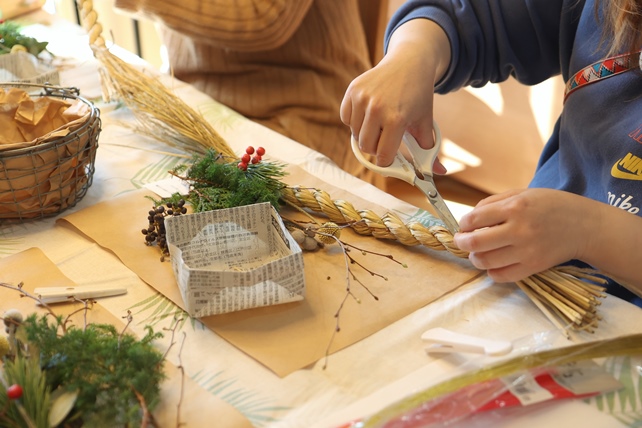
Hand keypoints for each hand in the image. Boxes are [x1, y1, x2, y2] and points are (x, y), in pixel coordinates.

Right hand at [340, 19, 450, 166]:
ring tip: (378, 124)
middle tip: (384, 139)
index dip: (387, 160)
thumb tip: (440, 172)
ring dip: (365, 134)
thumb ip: (430, 149)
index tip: (390, 157)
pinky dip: (354, 121)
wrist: (409, 62)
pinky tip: (368, 113)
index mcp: (396, 119)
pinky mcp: (353, 90)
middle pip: (366, 147)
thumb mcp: (425, 122)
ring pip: (355, 134)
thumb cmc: (418, 95)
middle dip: (375, 148)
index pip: (383, 155)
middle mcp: (376, 109)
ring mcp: (362, 98)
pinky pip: (346, 118)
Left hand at [453, 188, 599, 281]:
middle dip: (461, 242)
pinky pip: (501, 276)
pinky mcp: (533, 267)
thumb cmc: (550, 206)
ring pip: (485, 261)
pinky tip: (493, 264)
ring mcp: (526, 251)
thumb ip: (493, 203)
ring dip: (475, 258)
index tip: (463, 226)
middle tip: (461, 241)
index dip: (462, 224)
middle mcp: (519, 230)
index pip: (474, 219)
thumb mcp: (522, 193)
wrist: (584, 226)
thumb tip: (468, 218)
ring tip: (477, 252)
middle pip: (475, 243)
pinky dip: (491, 272)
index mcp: (515, 207)